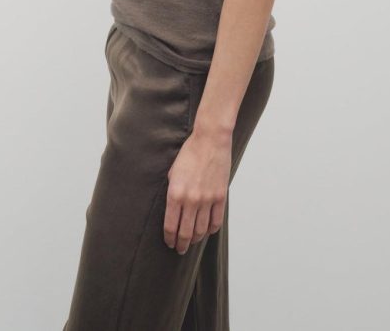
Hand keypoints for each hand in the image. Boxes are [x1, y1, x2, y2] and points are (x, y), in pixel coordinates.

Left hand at [163, 127, 231, 254]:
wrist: (210, 140)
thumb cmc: (189, 153)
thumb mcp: (173, 172)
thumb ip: (172, 193)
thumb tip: (172, 210)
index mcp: (175, 194)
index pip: (170, 226)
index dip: (169, 238)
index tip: (169, 242)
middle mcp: (191, 200)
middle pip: (185, 233)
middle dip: (181, 244)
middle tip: (179, 249)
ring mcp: (207, 200)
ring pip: (200, 230)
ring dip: (195, 239)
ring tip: (192, 242)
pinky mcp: (220, 197)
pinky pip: (215, 221)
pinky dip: (210, 230)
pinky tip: (206, 230)